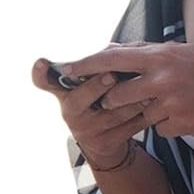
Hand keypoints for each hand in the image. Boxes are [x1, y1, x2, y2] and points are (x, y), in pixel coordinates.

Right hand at [31, 46, 147, 167]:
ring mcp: (87, 130)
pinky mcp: (106, 143)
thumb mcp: (90, 85)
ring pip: (111, 112)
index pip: (44, 82)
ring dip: (131, 100)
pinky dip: (143, 115)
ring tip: (146, 90)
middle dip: (96, 86)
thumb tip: (118, 49)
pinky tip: (152, 106)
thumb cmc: (99, 103)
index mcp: (63, 93)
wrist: (107, 143)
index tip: (41, 63)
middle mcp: (70, 113)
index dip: (41, 74)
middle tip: (111, 75)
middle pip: (79, 98)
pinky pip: (128, 126)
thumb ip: (97, 66)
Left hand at [58, 41, 193, 138]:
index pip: (112, 59)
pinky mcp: (180, 125)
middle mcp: (162, 79)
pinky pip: (161, 128)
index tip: (68, 70)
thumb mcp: (180, 52)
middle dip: (113, 101)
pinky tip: (189, 113)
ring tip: (173, 102)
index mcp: (160, 56)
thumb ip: (146, 54)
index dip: (87, 66)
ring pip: (140, 115)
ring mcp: (171, 104)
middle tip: (115, 100)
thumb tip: (113, 52)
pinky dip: (169, 123)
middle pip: (117, 95)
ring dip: (147, 112)